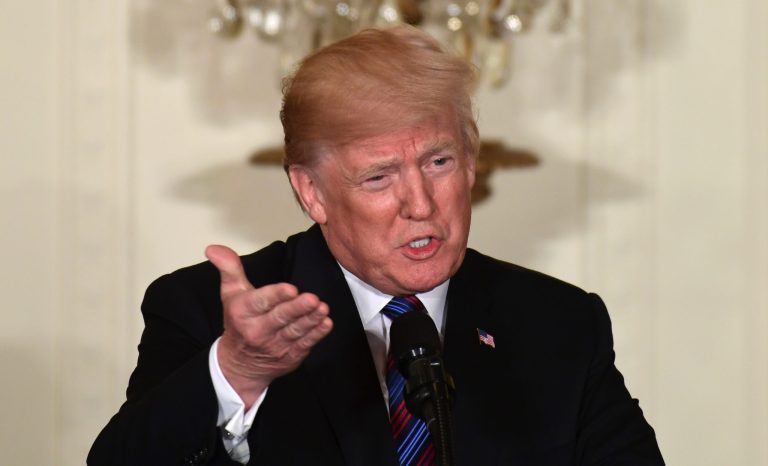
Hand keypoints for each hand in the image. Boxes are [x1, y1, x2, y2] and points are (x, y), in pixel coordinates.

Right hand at [205, 245, 332, 407]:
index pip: (260, 302)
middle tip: (312, 299)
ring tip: (322, 308)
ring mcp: (275, 346)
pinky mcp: (290, 356)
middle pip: (280, 318)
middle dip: (297, 308)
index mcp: (243, 313)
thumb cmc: (238, 322)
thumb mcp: (230, 293)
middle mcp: (258, 331)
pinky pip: (305, 344)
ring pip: (295, 331)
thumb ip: (229, 268)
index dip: (276, 296)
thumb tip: (213, 248)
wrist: (239, 364)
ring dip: (311, 320)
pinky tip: (325, 323)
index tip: (291, 288)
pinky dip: (316, 335)